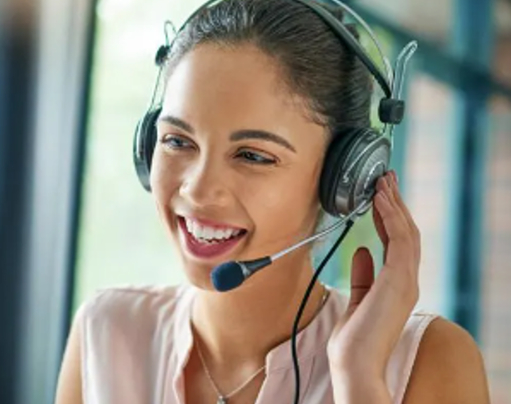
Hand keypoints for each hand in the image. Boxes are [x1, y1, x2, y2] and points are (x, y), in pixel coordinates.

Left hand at [327, 171, 420, 391]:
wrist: (354, 363)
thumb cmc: (354, 339)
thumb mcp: (357, 298)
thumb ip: (363, 274)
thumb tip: (363, 250)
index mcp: (397, 283)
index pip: (398, 242)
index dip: (390, 216)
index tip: (380, 196)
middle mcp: (406, 279)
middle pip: (406, 231)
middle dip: (395, 203)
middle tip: (385, 179)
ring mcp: (406, 279)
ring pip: (406, 231)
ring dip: (394, 204)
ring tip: (382, 182)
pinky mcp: (399, 279)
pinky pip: (400, 239)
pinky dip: (390, 217)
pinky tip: (380, 200)